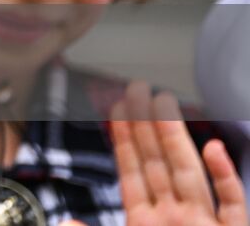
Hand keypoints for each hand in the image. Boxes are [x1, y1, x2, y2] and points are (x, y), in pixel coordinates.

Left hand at [107, 81, 246, 225]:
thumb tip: (66, 219)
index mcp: (145, 222)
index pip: (131, 171)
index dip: (123, 138)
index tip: (118, 106)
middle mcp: (174, 218)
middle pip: (158, 162)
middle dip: (145, 122)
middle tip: (136, 87)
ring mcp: (202, 225)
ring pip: (188, 173)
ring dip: (175, 136)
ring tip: (163, 100)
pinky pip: (232, 203)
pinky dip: (225, 176)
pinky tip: (214, 147)